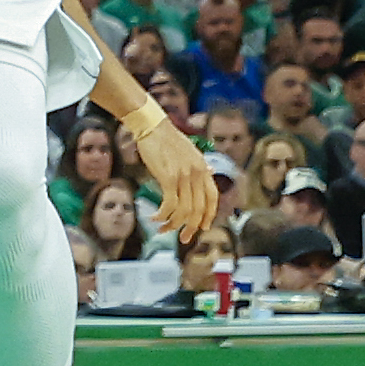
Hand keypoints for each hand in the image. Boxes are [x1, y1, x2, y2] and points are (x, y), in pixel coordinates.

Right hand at [137, 117, 218, 242]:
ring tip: (162, 229)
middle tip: (183, 238)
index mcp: (204, 169)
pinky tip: (154, 217)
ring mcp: (184, 176)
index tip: (201, 228)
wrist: (152, 126)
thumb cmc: (167, 138)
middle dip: (190, 228)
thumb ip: (201, 164)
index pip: (212, 199)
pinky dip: (163, 215)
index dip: (208, 216)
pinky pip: (169, 204)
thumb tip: (211, 170)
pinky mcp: (168, 177)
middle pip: (198, 209)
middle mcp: (197, 174)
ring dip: (173, 224)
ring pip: (184, 210)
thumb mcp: (191, 151)